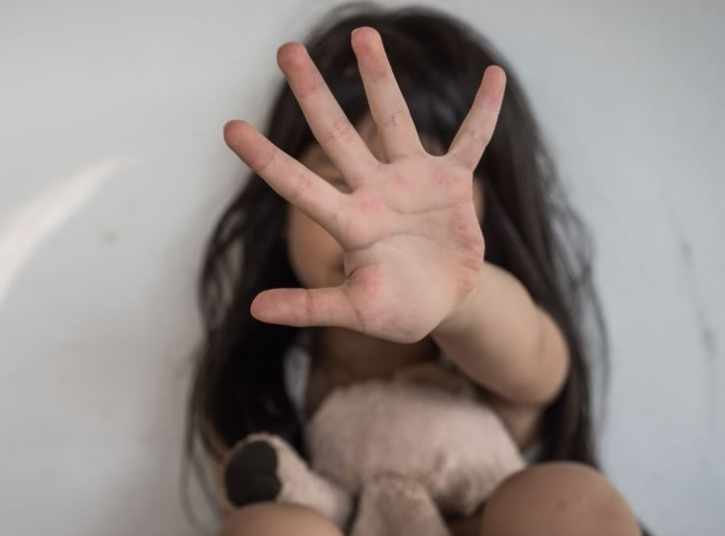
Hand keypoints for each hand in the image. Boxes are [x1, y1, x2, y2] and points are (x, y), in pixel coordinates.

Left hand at [222, 27, 505, 342]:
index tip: (230, 129)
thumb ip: (310, 307)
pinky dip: (484, 113)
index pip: (300, 185)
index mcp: (350, 223)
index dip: (267, 159)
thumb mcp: (356, 311)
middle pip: (337, 135)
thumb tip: (253, 310)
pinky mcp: (450, 183)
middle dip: (313, 94)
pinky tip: (494, 78)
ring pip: (393, 120)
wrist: (442, 304)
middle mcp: (373, 192)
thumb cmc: (395, 309)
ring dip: (379, 78)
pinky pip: (470, 141)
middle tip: (287, 50)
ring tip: (363, 33)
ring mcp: (412, 182)